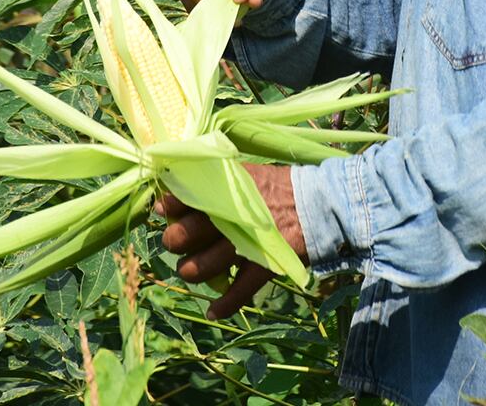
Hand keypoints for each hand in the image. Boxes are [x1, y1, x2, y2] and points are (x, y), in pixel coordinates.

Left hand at [155, 163, 305, 318]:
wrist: (320, 204)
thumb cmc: (280, 187)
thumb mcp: (247, 174)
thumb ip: (216, 180)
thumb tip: (181, 183)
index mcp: (224, 191)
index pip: (183, 198)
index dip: (169, 208)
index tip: (164, 212)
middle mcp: (229, 218)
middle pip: (185, 236)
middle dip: (175, 243)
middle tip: (178, 244)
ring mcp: (245, 244)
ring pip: (203, 266)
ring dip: (192, 272)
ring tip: (191, 271)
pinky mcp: (263, 265)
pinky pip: (239, 292)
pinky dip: (224, 305)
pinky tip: (212, 312)